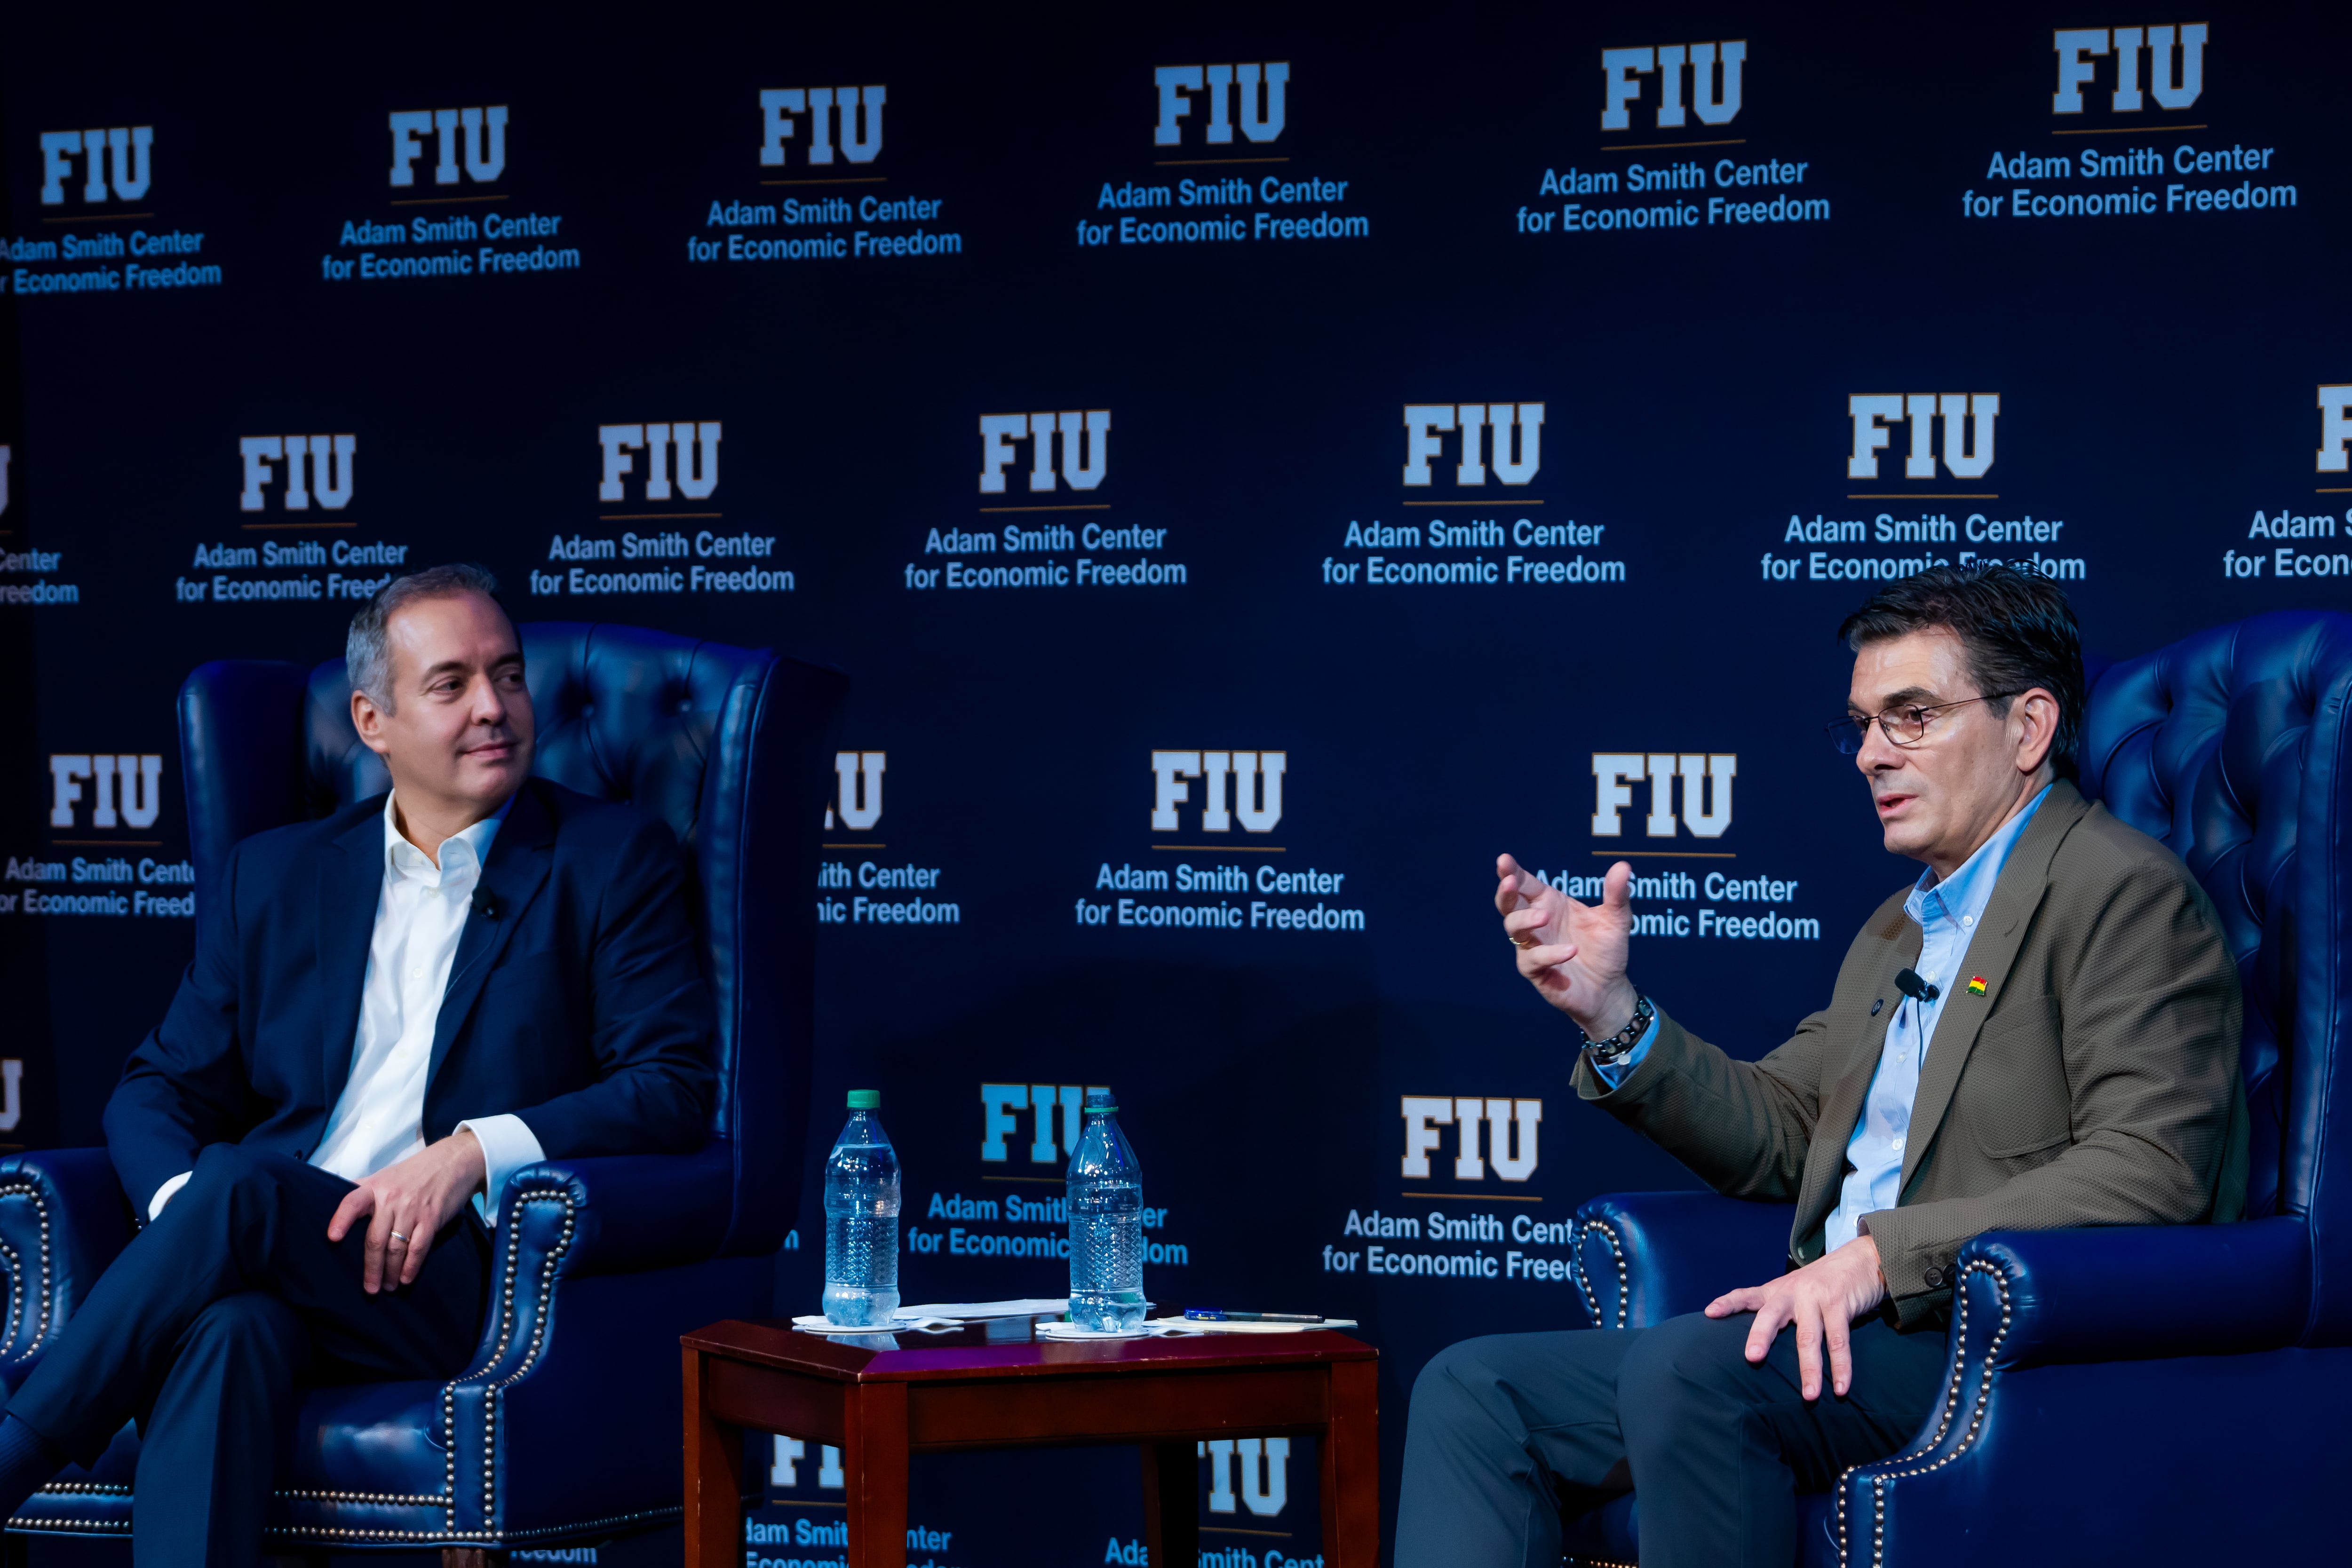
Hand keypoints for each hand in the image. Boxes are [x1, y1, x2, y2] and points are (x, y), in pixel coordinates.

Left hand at [327, 1129, 485, 1292]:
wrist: (453, 1161)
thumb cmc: (415, 1171)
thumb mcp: (386, 1175)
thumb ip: (364, 1191)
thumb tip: (336, 1205)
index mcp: (375, 1187)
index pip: (352, 1203)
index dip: (341, 1219)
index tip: (333, 1238)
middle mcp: (392, 1199)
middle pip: (375, 1239)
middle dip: (371, 1268)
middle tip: (369, 1289)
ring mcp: (413, 1209)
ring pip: (396, 1248)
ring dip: (391, 1272)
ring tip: (388, 1287)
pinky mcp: (432, 1218)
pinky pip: (419, 1247)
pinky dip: (412, 1266)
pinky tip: (406, 1278)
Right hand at [1496, 853, 1636, 1036]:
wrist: (1609, 989)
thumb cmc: (1607, 951)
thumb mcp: (1616, 920)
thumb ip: (1617, 894)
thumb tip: (1624, 866)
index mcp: (1550, 904)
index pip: (1525, 884)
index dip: (1512, 871)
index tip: (1504, 860)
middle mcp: (1536, 922)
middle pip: (1509, 903)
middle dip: (1506, 891)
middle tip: (1509, 881)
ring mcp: (1532, 946)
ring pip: (1513, 928)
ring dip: (1525, 920)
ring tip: (1545, 917)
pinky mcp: (1535, 970)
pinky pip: (1533, 959)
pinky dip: (1550, 954)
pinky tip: (1571, 950)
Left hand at [1704, 1235, 1888, 1399]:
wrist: (1861, 1260)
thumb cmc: (1822, 1284)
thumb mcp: (1795, 1291)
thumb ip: (1779, 1312)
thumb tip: (1760, 1346)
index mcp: (1777, 1291)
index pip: (1747, 1295)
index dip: (1728, 1303)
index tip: (1710, 1313)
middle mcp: (1792, 1293)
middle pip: (1772, 1315)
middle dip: (1761, 1336)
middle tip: (1752, 1358)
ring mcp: (1816, 1298)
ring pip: (1809, 1338)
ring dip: (1810, 1369)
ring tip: (1809, 1396)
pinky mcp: (1840, 1306)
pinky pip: (1839, 1341)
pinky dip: (1841, 1367)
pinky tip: (1841, 1387)